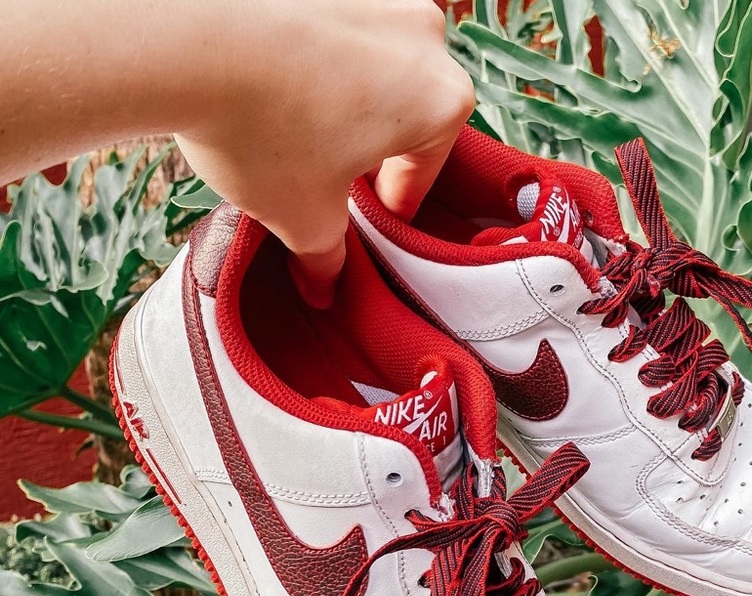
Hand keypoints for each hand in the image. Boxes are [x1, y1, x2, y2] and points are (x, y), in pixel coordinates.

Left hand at [175, 0, 474, 304]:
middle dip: (368, 147)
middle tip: (325, 179)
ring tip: (288, 132)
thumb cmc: (259, 126)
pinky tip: (267, 86)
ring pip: (367, 65)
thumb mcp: (304, 217)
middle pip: (402, 110)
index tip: (366, 221)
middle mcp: (421, 32)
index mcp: (440, 99)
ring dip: (340, 101)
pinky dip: (306, 59)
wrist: (181, 36)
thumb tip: (325, 283)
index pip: (424, 169)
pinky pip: (327, 27)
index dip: (390, 207)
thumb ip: (328, 255)